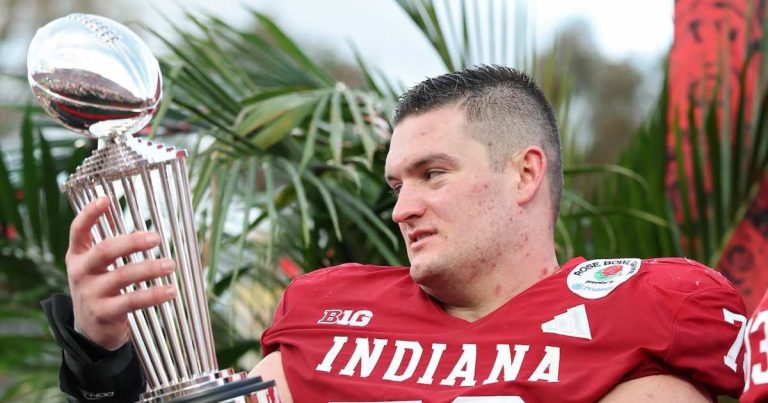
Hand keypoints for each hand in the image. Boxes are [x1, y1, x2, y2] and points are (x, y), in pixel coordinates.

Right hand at [65, 197, 176, 349]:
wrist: (90, 331)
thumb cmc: (99, 288)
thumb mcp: (94, 265)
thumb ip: (104, 241)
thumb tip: (114, 211)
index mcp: (78, 256)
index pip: (78, 231)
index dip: (89, 214)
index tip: (106, 199)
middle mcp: (81, 273)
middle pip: (104, 251)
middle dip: (131, 242)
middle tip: (156, 238)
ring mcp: (90, 294)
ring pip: (122, 276)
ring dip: (149, 269)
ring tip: (171, 264)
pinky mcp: (103, 313)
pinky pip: (132, 301)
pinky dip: (153, 295)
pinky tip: (170, 291)